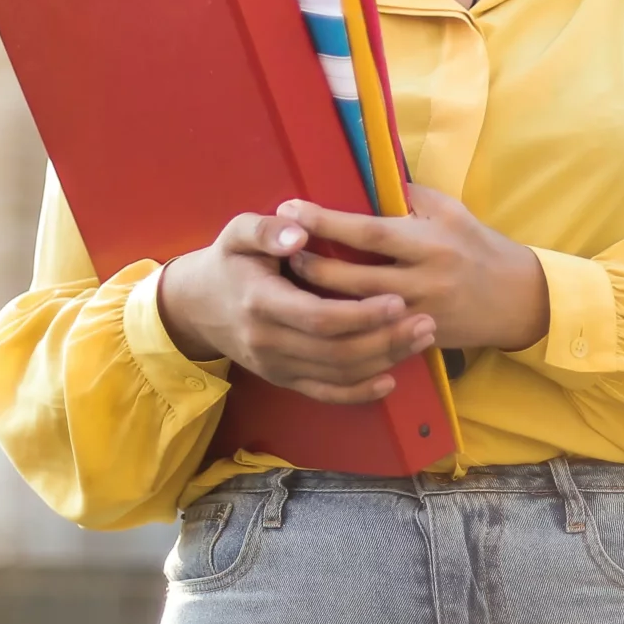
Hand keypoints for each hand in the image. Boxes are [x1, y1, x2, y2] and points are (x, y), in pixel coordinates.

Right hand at [156, 211, 438, 403]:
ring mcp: (275, 366)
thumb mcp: (237, 233)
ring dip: (383, 361)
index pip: (318, 317)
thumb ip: (267, 229)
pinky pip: (325, 393)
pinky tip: (390, 379)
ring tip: (421, 340)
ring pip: (337, 374)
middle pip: (336, 351)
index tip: (398, 301)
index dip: (361, 315)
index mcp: (260, 302)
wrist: (196, 306)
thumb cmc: (228, 261)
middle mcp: (268, 342)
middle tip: (426, 322)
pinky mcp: (283, 379)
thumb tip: (299, 232)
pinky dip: (359, 392)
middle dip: (385, 340)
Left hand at [282, 184, 551, 354]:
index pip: (368, 232)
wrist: (517, 299)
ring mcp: (419, 314)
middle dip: (312, 264)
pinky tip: (318, 316)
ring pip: (357, 312)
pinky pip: (373, 336)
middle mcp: (423, 280)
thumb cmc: (479, 246)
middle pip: (354, 278)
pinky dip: (343, 325)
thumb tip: (367, 176)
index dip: (326, 221)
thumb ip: (410, 196)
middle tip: (280, 250)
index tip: (291, 208)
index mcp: (429, 241)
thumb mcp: (451, 211)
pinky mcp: (418, 339)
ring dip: (320, 297)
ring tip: (290, 281)